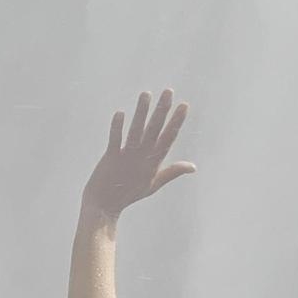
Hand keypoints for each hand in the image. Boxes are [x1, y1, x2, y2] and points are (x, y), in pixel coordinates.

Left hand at [82, 89, 194, 217]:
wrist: (104, 206)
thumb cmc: (129, 194)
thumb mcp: (154, 184)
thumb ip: (173, 172)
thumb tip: (193, 167)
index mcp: (153, 163)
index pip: (168, 138)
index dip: (176, 122)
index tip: (184, 105)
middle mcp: (141, 158)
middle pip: (154, 130)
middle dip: (162, 111)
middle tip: (168, 91)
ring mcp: (126, 157)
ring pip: (136, 131)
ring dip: (141, 113)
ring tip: (146, 94)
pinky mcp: (110, 158)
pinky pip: (114, 140)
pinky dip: (117, 127)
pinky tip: (120, 113)